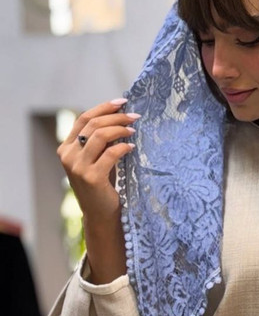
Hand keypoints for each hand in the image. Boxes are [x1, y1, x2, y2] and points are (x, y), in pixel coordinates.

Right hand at [57, 98, 138, 283]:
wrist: (100, 213)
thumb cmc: (102, 184)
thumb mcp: (97, 158)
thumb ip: (100, 139)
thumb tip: (121, 113)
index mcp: (66, 148)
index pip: (83, 119)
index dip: (103, 107)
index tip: (122, 101)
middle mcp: (68, 156)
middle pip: (93, 124)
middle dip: (116, 117)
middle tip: (134, 116)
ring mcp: (77, 167)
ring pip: (100, 135)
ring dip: (120, 129)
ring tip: (133, 130)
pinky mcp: (91, 177)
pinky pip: (110, 153)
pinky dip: (123, 147)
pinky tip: (132, 147)